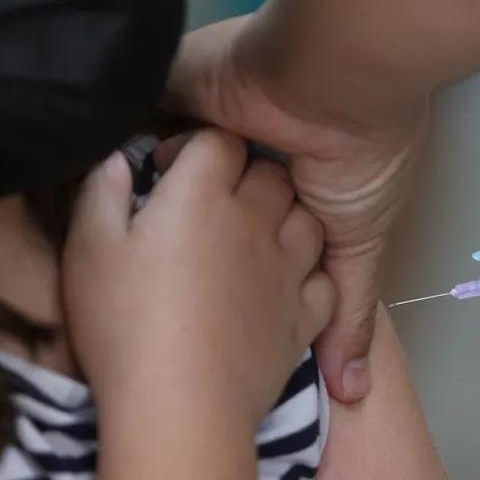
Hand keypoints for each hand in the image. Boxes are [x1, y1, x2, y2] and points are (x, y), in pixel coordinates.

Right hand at [63, 130, 335, 424]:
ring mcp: (290, 270)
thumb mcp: (89, 250)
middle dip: (250, 175)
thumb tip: (119, 158)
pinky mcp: (308, 316)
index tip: (175, 169)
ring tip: (259, 237)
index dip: (200, 146)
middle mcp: (257, 222)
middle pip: (273, 174)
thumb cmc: (124, 325)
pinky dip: (312, 275)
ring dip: (289, 218)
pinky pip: (326, 279)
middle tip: (219, 202)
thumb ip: (103, 192)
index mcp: (202, 196)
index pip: (220, 142)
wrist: (181, 406)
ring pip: (309, 220)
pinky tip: (287, 286)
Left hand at [164, 16, 426, 402]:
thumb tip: (355, 396)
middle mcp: (257, 158)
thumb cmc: (359, 169)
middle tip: (162, 281)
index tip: (206, 313)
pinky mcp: (180, 95)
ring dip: (154, 193)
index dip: (228, 271)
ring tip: (132, 238)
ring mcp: (218, 125)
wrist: (338, 84)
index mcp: (296, 191)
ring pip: (169, 168)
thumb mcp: (359, 250)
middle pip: (205, 207)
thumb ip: (348, 316)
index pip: (250, 238)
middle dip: (187, 238)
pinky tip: (119, 182)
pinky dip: (128, 149)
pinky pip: (138, 124)